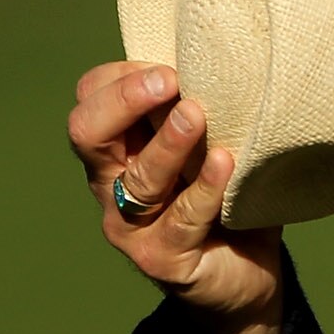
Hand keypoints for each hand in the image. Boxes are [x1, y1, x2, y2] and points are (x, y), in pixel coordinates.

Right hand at [67, 61, 285, 333]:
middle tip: (170, 81)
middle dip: (125, 100)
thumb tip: (222, 58)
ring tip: (196, 115)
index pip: (91, 97)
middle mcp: (111, 184)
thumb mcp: (208, 144)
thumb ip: (200, 109)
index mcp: (116, 146)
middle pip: (88, 133)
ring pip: (139, 177)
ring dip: (169, 143)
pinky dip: (206, 189)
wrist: (245, 275)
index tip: (171, 64)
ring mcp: (131, 226)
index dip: (122, 76)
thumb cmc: (224, 196)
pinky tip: (225, 163)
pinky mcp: (163, 259)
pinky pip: (183, 218)